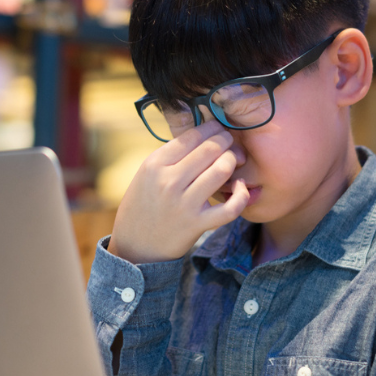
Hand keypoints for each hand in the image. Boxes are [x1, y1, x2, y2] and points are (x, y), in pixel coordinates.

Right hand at [108, 121, 249, 262]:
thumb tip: (202, 133)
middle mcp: (169, 181)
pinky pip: (230, 207)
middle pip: (211, 149)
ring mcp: (184, 204)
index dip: (211, 128)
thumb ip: (170, 155)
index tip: (218, 128)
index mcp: (154, 164)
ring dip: (233, 161)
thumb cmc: (142, 206)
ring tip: (233, 162)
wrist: (134, 247)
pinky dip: (241, 195)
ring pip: (222, 170)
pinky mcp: (197, 224)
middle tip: (230, 143)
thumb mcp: (146, 174)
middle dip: (226, 140)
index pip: (192, 135)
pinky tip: (240, 188)